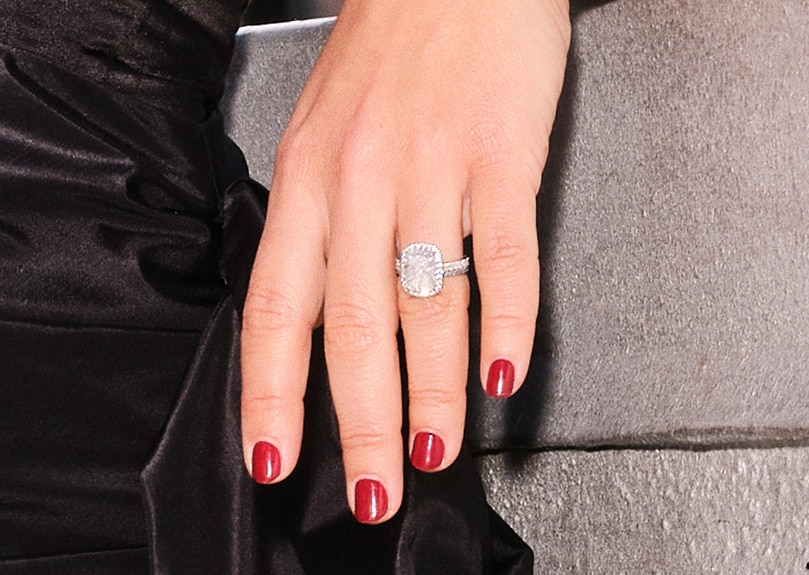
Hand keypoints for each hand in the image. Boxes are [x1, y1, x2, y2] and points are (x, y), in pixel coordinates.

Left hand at [241, 0, 570, 522]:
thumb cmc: (389, 50)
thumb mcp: (324, 132)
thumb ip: (323, 226)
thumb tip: (326, 322)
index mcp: (308, 179)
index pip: (278, 306)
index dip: (273, 392)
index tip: (275, 456)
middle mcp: (361, 179)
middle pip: (356, 325)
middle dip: (361, 423)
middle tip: (375, 489)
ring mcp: (433, 167)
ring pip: (429, 303)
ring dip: (433, 392)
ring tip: (435, 452)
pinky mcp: (503, 154)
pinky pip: (506, 252)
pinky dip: (509, 321)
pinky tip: (506, 372)